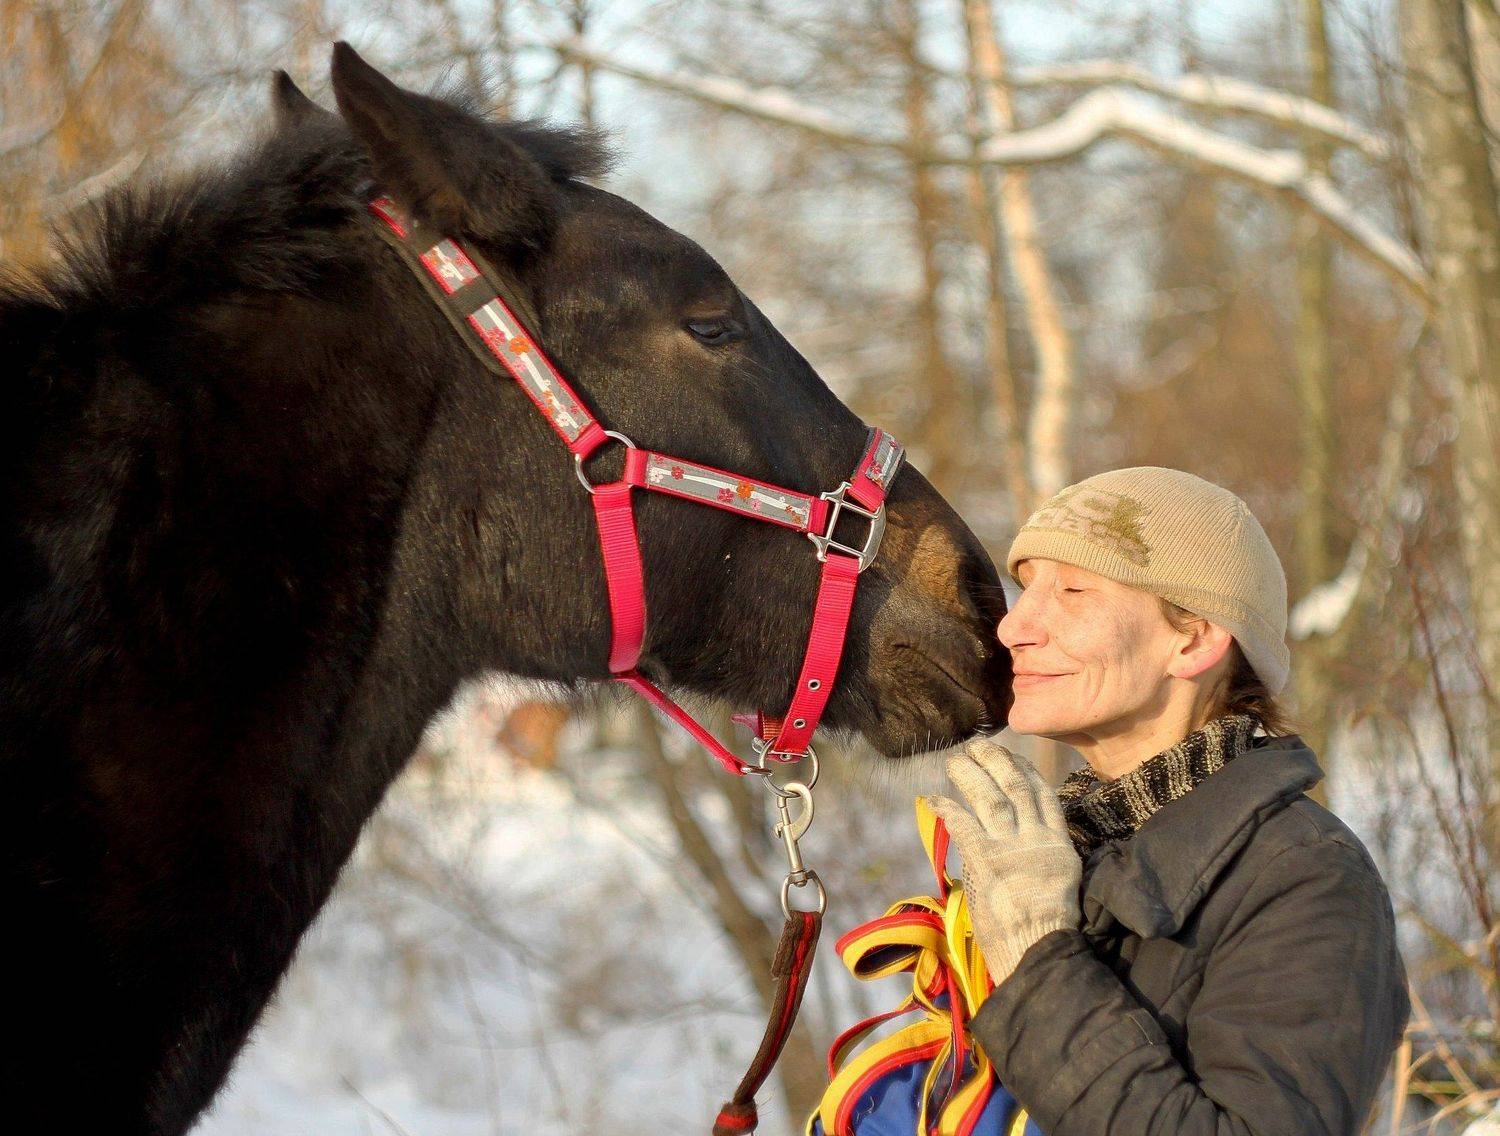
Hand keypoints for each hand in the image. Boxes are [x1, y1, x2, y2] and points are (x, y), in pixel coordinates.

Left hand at [926, 737, 1081, 987]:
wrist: (1037, 953)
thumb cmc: (1045, 931)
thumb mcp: (1059, 886)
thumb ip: (1043, 859)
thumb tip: (1023, 842)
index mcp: (1059, 846)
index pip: (1045, 796)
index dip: (1026, 771)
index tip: (1012, 756)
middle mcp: (1038, 840)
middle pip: (1017, 787)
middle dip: (997, 762)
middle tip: (978, 745)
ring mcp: (1012, 849)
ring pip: (992, 798)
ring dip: (971, 776)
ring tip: (954, 760)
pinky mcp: (986, 861)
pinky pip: (963, 825)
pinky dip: (947, 809)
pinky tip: (932, 798)